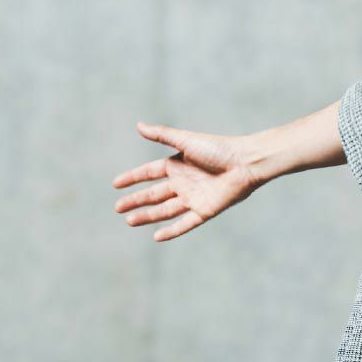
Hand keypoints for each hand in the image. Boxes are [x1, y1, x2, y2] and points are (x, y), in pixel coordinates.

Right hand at [112, 122, 260, 241]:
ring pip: (165, 210)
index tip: (116, 184)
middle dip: (136, 201)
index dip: (133, 178)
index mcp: (177, 164)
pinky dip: (172, 231)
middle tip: (118, 208)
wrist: (245, 163)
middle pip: (153, 194)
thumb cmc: (219, 149)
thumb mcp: (186, 141)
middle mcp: (183, 182)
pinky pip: (185, 224)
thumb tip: (139, 125)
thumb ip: (163, 135)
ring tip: (129, 221)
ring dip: (147, 216)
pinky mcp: (205, 211)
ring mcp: (193, 198)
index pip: (148, 173)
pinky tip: (157, 236)